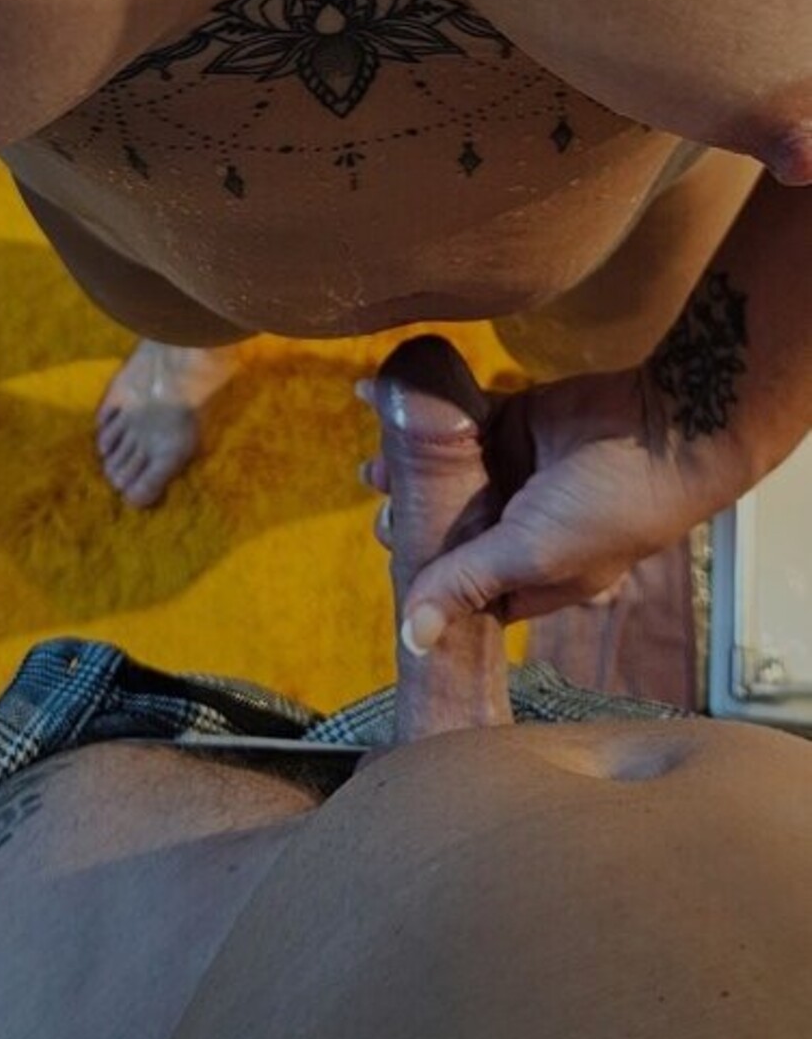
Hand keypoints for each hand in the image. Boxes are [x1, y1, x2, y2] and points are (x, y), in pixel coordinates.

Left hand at [359, 358, 721, 637]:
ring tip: (374, 467)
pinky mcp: (507, 423)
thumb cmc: (612, 509)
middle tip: (383, 509)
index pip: (459, 589)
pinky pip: (455, 420)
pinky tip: (381, 398)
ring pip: (443, 475)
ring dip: (405, 468)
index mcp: (525, 577)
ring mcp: (509, 474)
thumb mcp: (532, 555)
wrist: (663, 427)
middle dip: (408, 520)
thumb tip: (413, 640)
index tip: (386, 562)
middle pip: (444, 529)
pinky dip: (419, 412)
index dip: (422, 579)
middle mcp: (514, 529)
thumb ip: (467, 586)